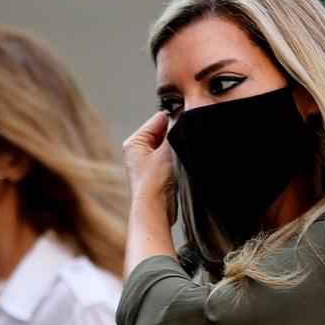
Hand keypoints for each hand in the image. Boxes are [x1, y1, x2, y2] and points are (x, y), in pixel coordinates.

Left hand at [122, 112, 178, 273]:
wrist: (154, 210)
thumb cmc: (155, 181)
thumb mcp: (168, 148)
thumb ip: (177, 129)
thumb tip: (185, 114)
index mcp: (135, 142)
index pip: (159, 119)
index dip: (176, 119)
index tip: (190, 120)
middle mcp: (139, 151)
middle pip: (165, 132)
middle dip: (178, 135)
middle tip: (190, 137)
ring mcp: (148, 164)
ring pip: (170, 146)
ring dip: (180, 148)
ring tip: (186, 153)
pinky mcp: (158, 176)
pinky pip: (173, 160)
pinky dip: (180, 160)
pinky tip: (186, 163)